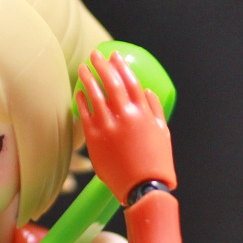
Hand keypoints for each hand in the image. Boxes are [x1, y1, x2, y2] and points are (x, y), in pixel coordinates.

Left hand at [76, 49, 176, 202]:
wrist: (143, 188)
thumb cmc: (156, 163)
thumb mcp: (163, 134)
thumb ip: (155, 110)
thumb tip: (147, 91)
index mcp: (144, 113)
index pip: (130, 81)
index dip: (121, 65)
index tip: (114, 55)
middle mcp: (126, 116)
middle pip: (111, 82)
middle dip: (102, 65)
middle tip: (95, 55)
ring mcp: (109, 127)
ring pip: (95, 95)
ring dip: (88, 78)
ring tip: (83, 68)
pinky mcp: (95, 139)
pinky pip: (85, 114)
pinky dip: (81, 101)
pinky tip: (78, 93)